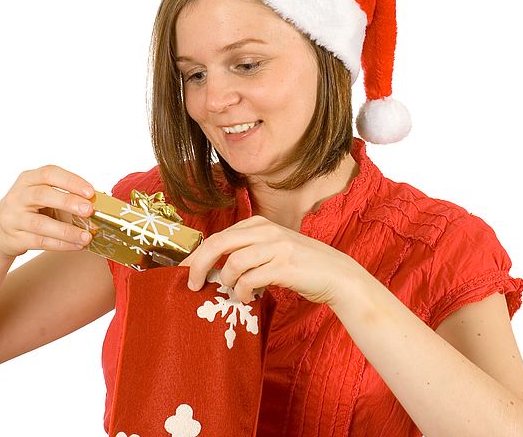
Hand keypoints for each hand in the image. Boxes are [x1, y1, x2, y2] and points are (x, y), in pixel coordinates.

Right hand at [0, 164, 95, 257]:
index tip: (91, 191)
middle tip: (89, 210)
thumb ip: (67, 197)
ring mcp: (13, 218)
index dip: (71, 181)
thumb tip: (101, 203)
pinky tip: (77, 245)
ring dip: (67, 231)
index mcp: (28, 179)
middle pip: (42, 195)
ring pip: (40, 224)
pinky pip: (40, 242)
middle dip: (68, 201)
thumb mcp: (44, 197)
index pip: (49, 173)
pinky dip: (61, 244)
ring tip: (87, 236)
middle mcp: (18, 196)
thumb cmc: (31, 209)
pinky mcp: (14, 238)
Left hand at [179, 215, 360, 304]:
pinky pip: (250, 280)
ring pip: (233, 263)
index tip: (185, 270)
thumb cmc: (301, 266)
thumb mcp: (272, 249)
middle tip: (192, 285)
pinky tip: (248, 298)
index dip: (198, 254)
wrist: (337, 275)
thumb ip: (248, 252)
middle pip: (219, 243)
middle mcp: (266, 231)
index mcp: (259, 224)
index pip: (219, 235)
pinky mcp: (284, 266)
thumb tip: (213, 268)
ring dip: (228, 282)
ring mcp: (276, 247)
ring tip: (234, 291)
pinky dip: (243, 292)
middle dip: (199, 265)